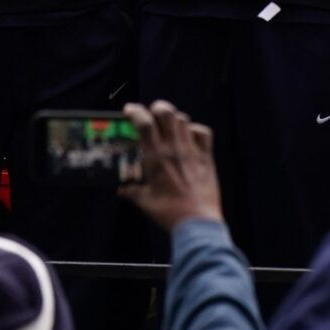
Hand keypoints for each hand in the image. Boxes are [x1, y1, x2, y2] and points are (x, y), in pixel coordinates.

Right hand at [119, 100, 225, 233]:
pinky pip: (203, 132)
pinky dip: (194, 130)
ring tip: (166, 126)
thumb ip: (132, 192)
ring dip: (172, 119)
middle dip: (156, 108)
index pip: (145, 124)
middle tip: (150, 114)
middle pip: (167, 113)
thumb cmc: (169, 212)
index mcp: (157, 158)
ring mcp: (193, 151)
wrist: (198, 221)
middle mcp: (175, 149)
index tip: (129, 110)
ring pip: (183, 120)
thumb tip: (122, 189)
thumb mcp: (145, 202)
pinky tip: (188, 136)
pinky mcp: (207, 157)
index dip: (136, 112)